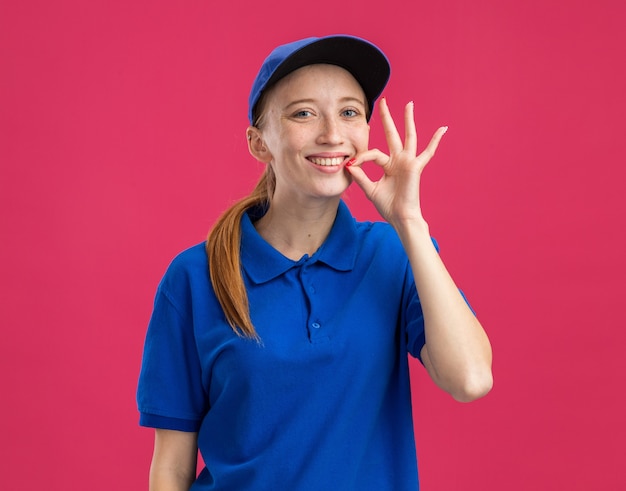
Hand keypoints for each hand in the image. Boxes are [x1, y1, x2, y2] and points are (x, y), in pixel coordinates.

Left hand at [346, 98, 446, 229]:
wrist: (400, 217)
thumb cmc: (388, 206)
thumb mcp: (370, 189)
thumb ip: (360, 177)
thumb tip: (349, 165)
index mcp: (388, 165)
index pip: (373, 153)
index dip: (361, 157)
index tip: (350, 164)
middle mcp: (399, 161)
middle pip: (392, 134)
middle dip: (387, 118)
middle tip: (383, 102)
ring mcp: (408, 162)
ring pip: (409, 136)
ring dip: (408, 120)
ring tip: (409, 104)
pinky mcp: (416, 167)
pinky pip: (428, 152)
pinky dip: (435, 141)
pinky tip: (443, 130)